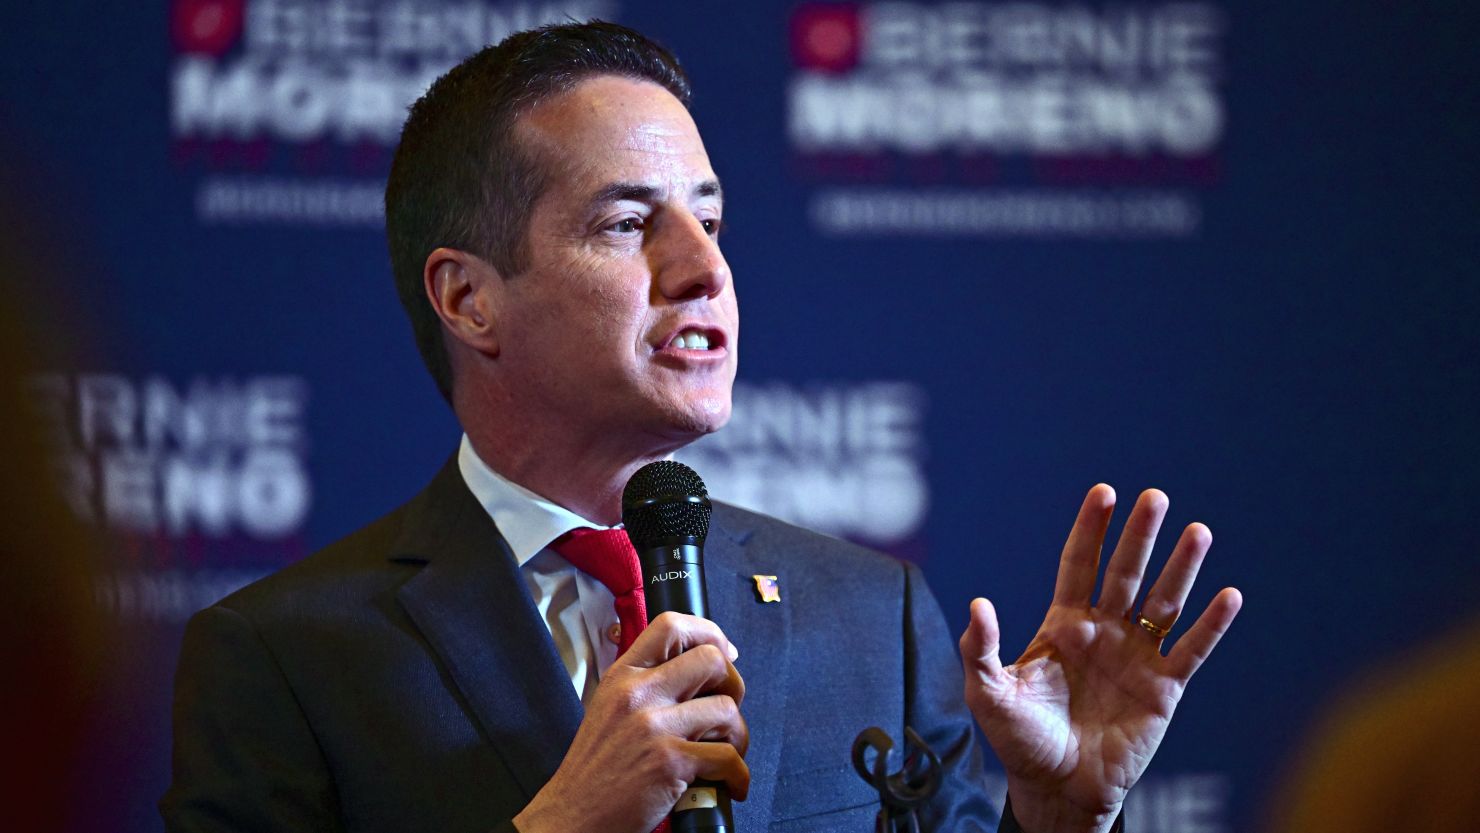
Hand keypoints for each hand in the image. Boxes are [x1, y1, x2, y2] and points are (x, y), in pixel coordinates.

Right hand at [514, 612, 748, 832]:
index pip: (671, 626)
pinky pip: (727, 757)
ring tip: (726, 751)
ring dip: (737, 735)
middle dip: (734, 684)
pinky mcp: (670, 762)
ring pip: (727, 709)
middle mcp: (638, 695)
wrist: (573, 814)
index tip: (724, 650)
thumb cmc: (595, 769)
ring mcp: (654, 727)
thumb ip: (647, 686)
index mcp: (622, 677)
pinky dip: (737, 775)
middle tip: (727, 707)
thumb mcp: (610, 709)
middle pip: (710, 660)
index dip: (708, 632)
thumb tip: (697, 672)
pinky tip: (729, 783)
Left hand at [960, 485, 1241, 832]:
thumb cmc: (1020, 741)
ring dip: (1181, 567)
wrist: (1058, 789)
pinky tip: (1229, 595)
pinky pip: (1191, 650)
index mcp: (1063, 625)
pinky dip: (1211, 625)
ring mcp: (1136, 657)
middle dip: (1139, 535)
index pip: (1078, 564)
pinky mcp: (1163, 688)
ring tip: (1198, 531)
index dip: (1090, 529)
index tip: (1103, 492)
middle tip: (1155, 497)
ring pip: (1163, 602)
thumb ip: (982, 649)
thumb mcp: (988, 694)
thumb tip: (979, 604)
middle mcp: (1104, 632)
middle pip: (1124, 572)